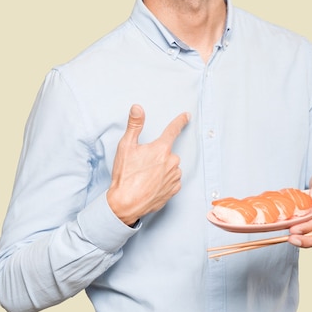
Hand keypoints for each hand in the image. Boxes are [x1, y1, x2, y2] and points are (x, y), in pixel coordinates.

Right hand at [107, 104, 189, 225]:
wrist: (125, 204)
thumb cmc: (125, 175)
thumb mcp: (126, 146)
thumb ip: (134, 125)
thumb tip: (137, 107)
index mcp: (161, 149)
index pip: (173, 130)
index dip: (180, 121)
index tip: (187, 116)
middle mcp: (172, 162)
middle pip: (168, 153)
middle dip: (158, 156)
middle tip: (142, 165)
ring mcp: (174, 176)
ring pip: (170, 167)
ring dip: (162, 169)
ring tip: (145, 177)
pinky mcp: (174, 190)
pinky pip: (172, 180)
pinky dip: (164, 181)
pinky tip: (152, 185)